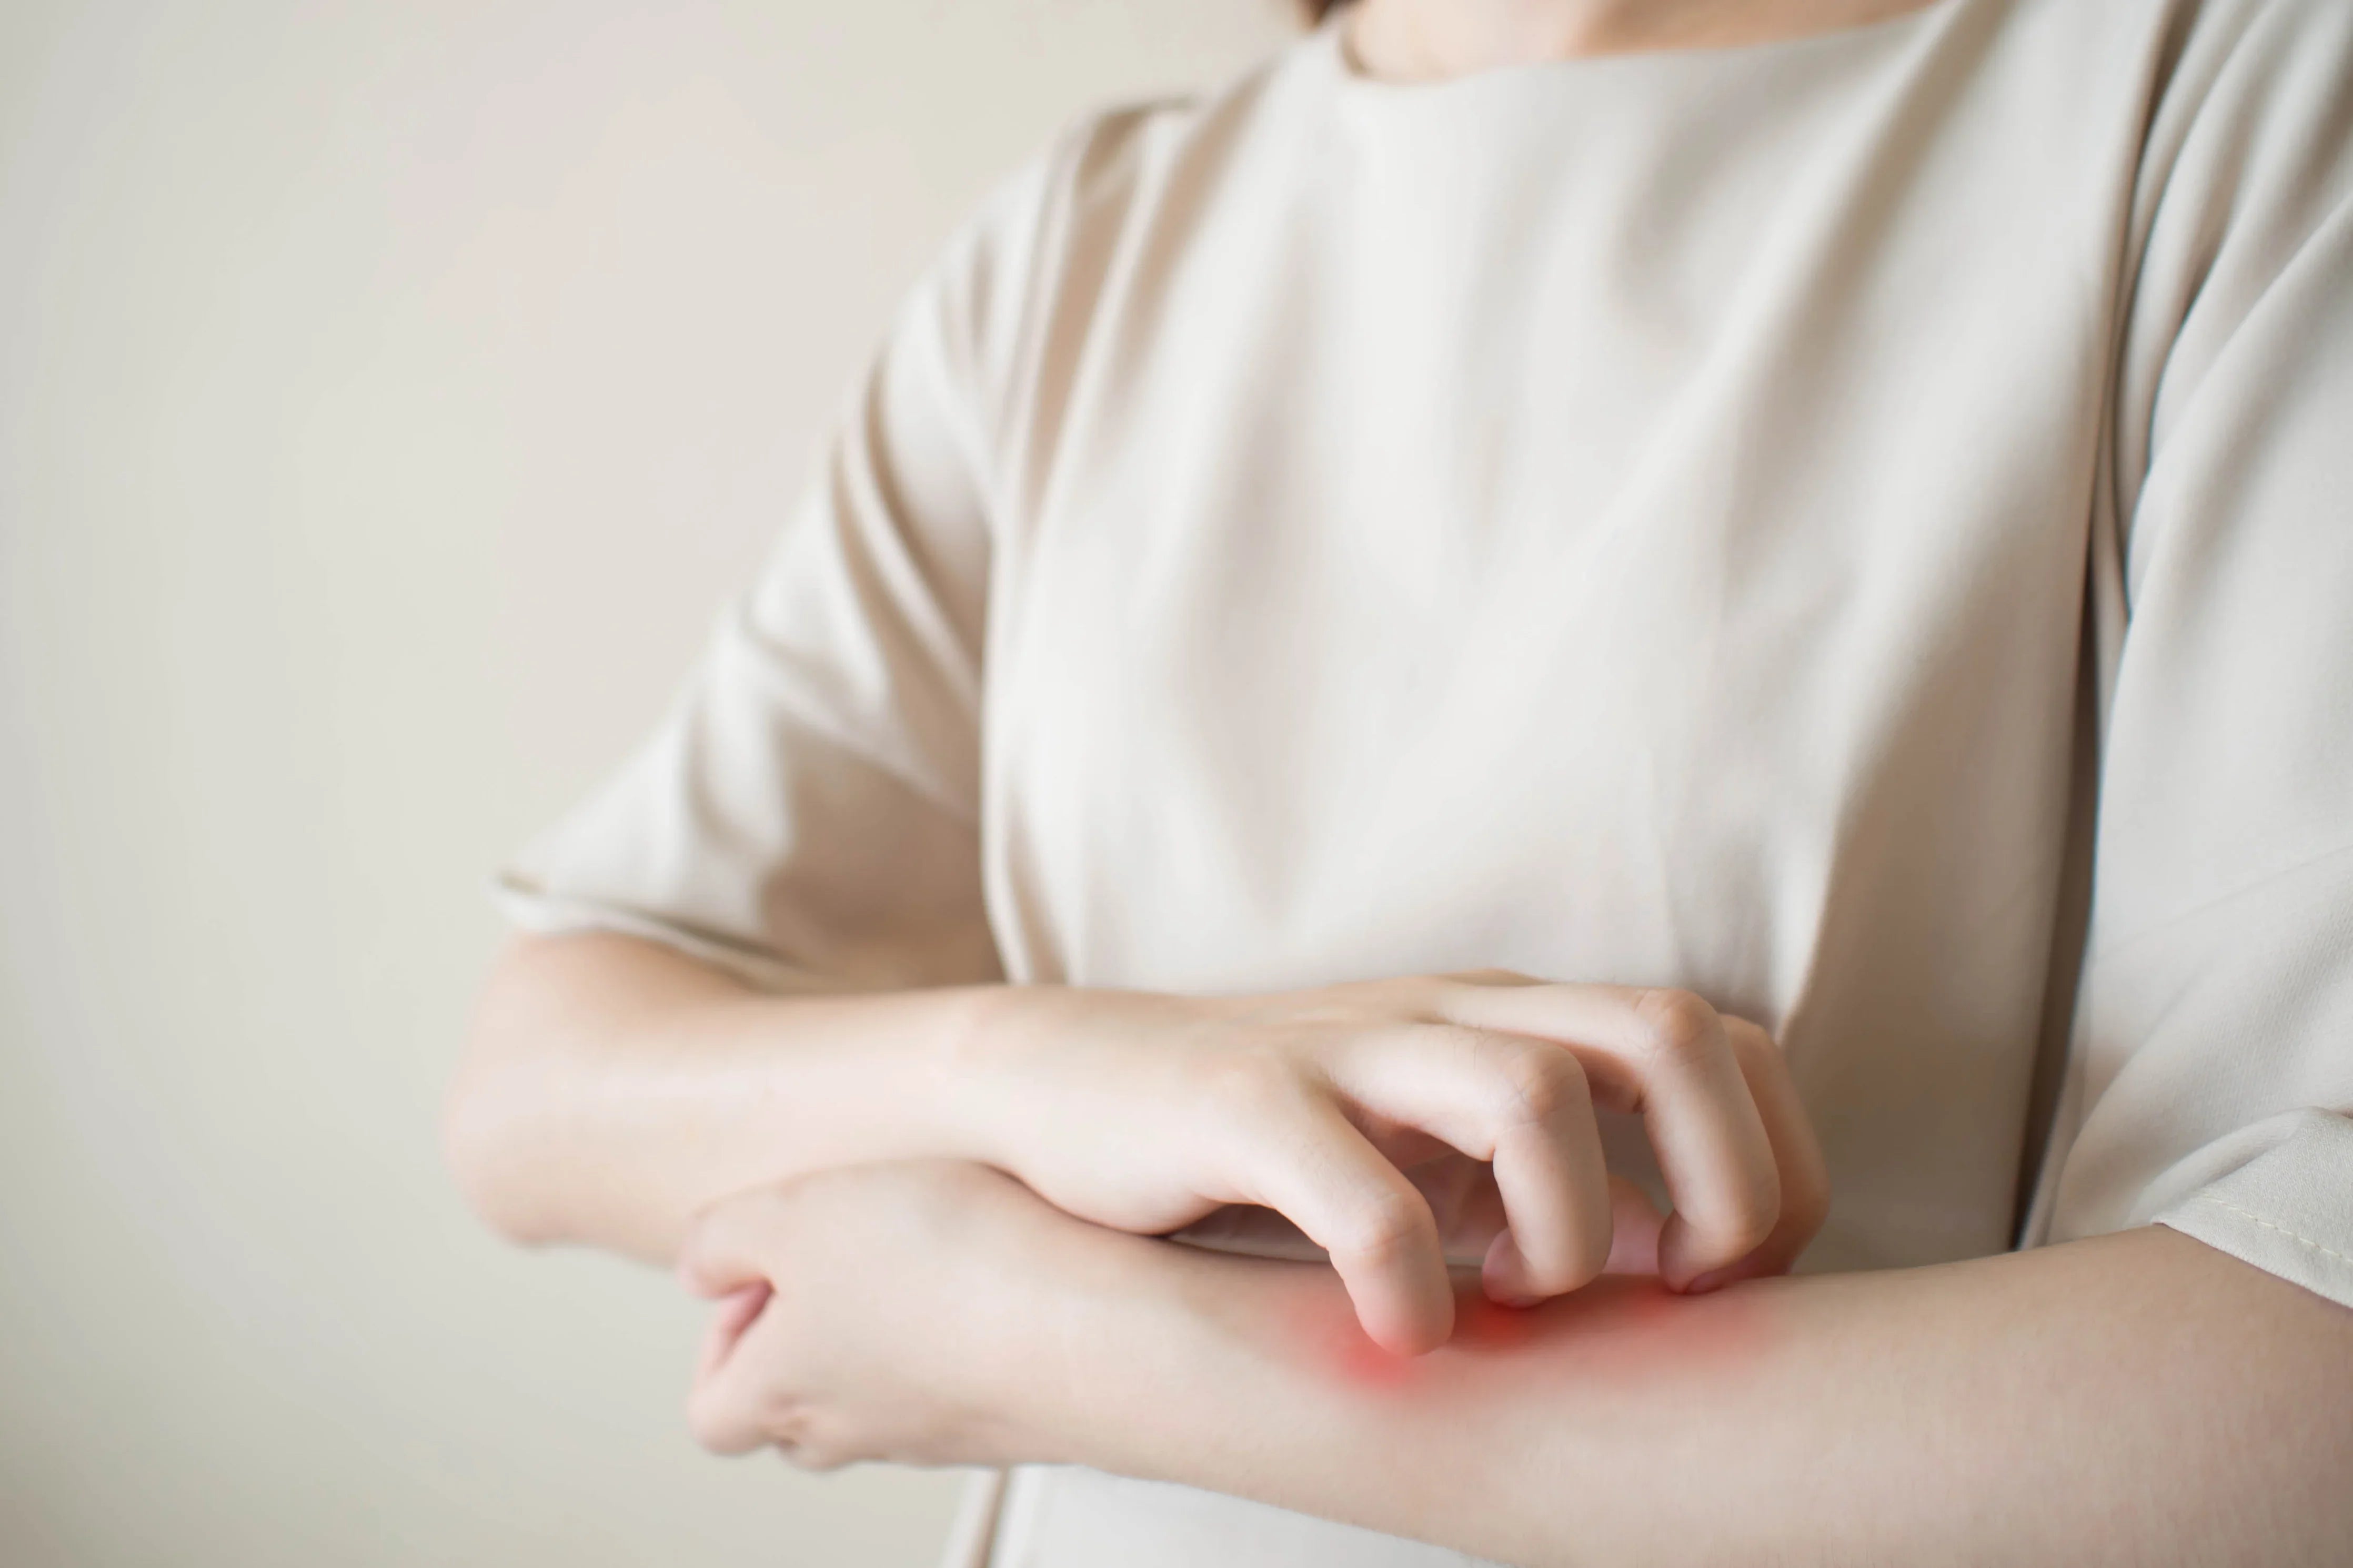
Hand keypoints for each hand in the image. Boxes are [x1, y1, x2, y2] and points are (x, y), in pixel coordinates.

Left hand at [676, 1160, 1086, 1470]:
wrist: (1097, 1327)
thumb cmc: (946, 1269)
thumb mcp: (795, 1212)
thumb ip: (722, 1239)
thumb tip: (700, 1270)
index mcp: (784, 1395)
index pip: (713, 1414)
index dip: (724, 1341)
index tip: (770, 1267)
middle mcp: (859, 1430)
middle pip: (799, 1410)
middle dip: (809, 1333)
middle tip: (848, 1254)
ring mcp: (945, 1432)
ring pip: (888, 1392)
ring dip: (896, 1325)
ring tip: (933, 1246)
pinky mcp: (1023, 1415)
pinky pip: (972, 1379)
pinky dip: (973, 1329)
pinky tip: (1002, 1264)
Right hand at [959, 972, 1827, 1353]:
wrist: (1066, 1087)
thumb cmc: (1274, 1140)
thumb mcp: (1435, 1156)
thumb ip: (1555, 1188)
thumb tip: (1684, 1262)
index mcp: (1511, 1018)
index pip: (1722, 1041)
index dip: (1772, 1160)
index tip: (1722, 1276)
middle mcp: (1452, 1014)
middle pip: (1670, 1031)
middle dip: (1726, 1177)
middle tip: (1674, 1287)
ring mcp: (1350, 1050)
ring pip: (1534, 1093)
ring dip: (1567, 1230)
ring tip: (1514, 1297)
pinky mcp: (1244, 1103)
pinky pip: (1363, 1193)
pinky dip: (1408, 1284)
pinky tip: (1400, 1334)